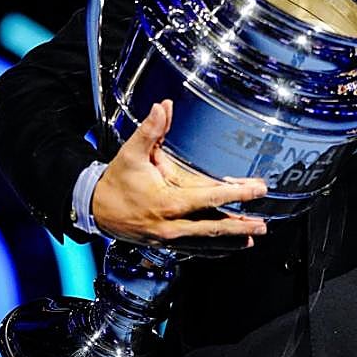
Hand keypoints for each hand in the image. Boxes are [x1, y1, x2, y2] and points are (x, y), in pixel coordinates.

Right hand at [92, 99, 268, 247]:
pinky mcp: (166, 245)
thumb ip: (150, 130)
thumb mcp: (132, 153)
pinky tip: (227, 248)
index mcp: (168, 202)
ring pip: (206, 243)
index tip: (257, 190)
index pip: (210, 198)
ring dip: (231, 241)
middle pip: (213, 227)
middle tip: (262, 224)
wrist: (95, 209)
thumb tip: (163, 106)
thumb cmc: (116, 181)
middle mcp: (172, 225)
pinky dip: (213, 250)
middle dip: (240, 226)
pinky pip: (194, 250)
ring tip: (252, 239)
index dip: (236, 194)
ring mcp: (170, 239)